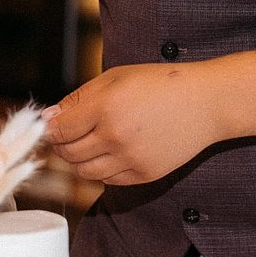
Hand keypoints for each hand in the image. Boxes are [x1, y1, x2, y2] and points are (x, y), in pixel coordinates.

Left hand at [42, 63, 225, 185]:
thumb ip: (79, 98)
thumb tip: (49, 118)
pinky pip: (108, 180)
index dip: (51, 128)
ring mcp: (130, 159)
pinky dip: (102, 168)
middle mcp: (115, 137)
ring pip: (84, 172)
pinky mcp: (144, 175)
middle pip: (68, 154)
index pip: (59, 130)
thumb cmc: (161, 83)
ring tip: (89, 142)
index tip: (53, 123)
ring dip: (79, 159)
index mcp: (105, 107)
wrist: (206, 103)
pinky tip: (111, 151)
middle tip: (69, 133)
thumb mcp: (116, 77)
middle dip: (62, 144)